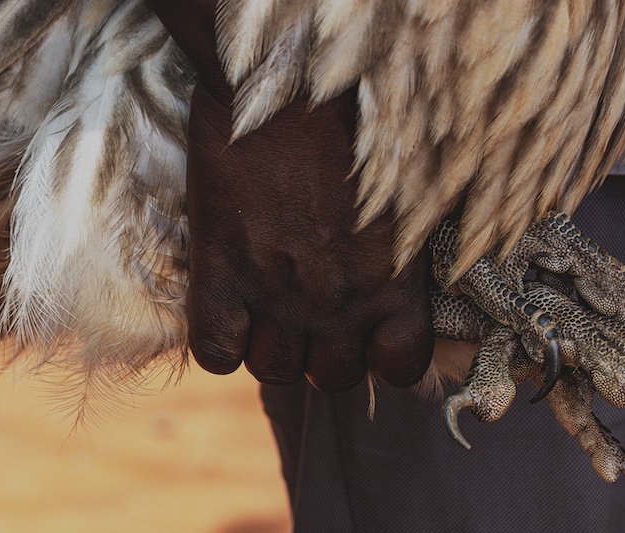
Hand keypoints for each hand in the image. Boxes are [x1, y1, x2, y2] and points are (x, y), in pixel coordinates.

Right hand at [147, 0, 433, 391]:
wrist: (290, 85)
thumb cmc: (359, 130)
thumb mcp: (408, 197)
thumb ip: (407, 259)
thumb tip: (400, 290)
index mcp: (394, 284)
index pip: (402, 367)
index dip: (386, 356)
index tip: (374, 335)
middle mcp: (340, 304)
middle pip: (333, 379)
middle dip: (327, 356)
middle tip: (317, 317)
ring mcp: (277, 295)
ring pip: (274, 373)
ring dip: (275, 351)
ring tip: (272, 311)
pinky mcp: (221, 274)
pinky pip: (216, 354)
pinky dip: (223, 343)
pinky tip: (230, 310)